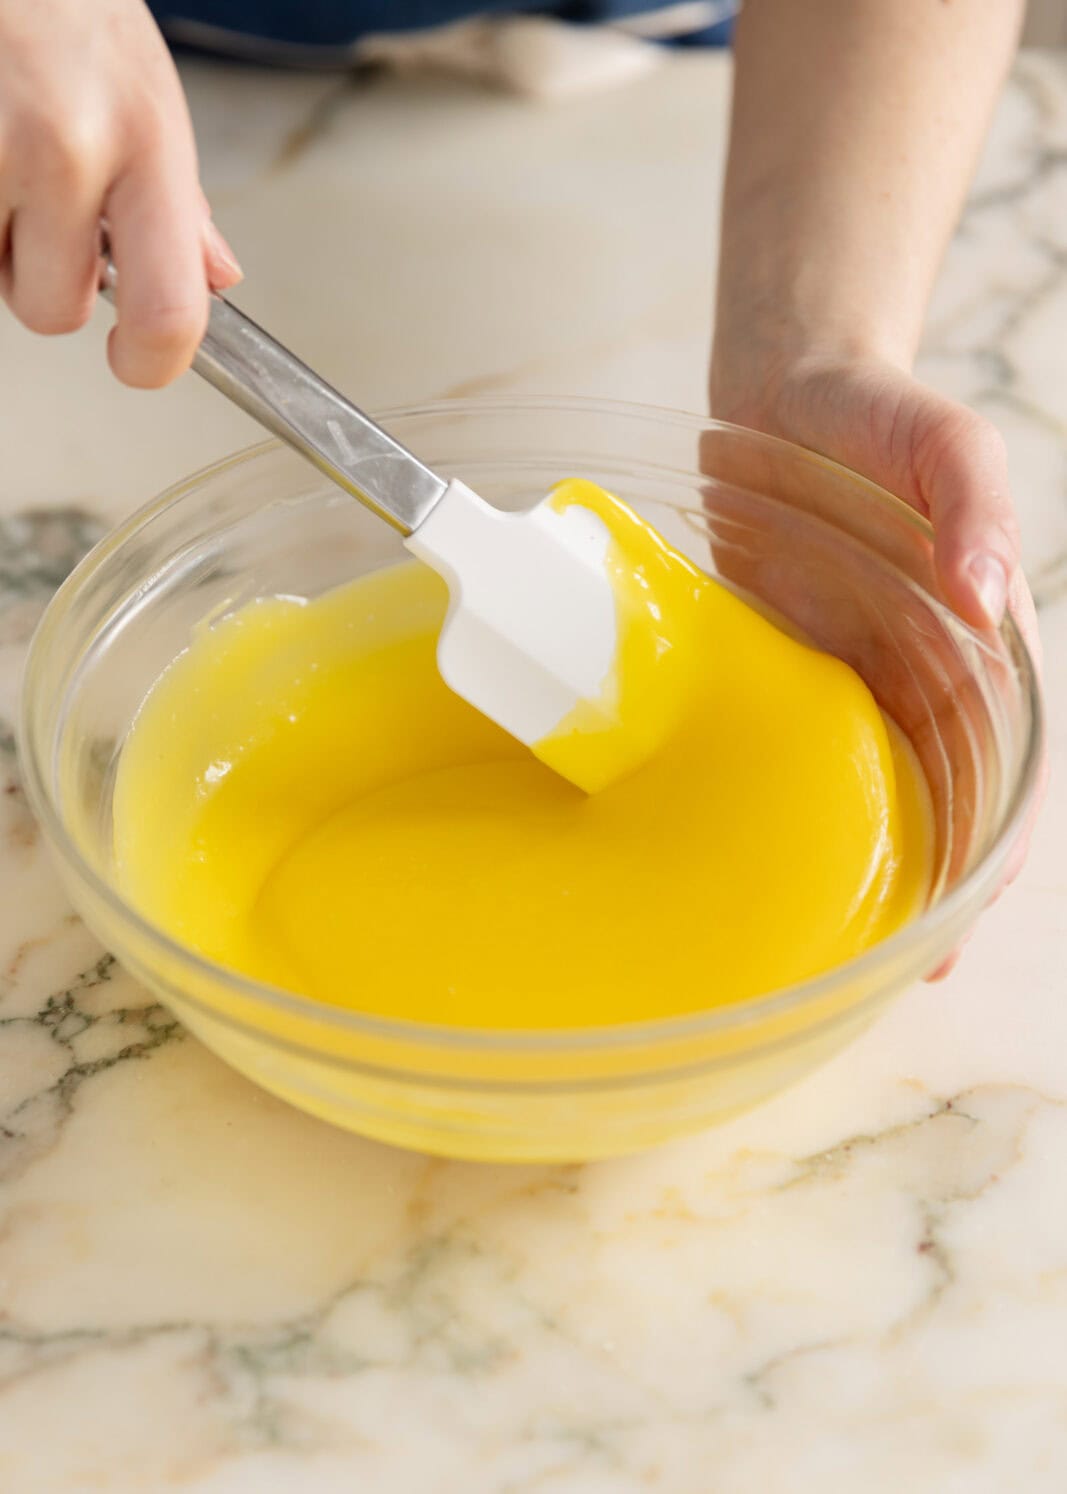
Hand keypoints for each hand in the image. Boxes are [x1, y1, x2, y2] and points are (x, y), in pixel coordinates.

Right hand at [0, 0, 241, 386]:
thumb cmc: (67, 9)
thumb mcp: (147, 95)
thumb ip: (176, 202)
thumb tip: (212, 279)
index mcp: (144, 143)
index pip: (167, 312)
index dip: (152, 363)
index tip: (137, 361)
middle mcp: (65, 149)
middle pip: (53, 311)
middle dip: (45, 276)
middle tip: (43, 204)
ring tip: (3, 156)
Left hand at [710, 351, 1046, 975]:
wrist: (787, 389)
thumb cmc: (879, 413)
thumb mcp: (947, 442)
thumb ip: (975, 510)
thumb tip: (988, 595)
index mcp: (974, 643)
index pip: (1003, 761)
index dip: (994, 839)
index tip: (969, 906)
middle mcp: (915, 675)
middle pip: (938, 797)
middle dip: (927, 880)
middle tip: (895, 962)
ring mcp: (847, 678)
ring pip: (866, 789)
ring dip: (859, 861)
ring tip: (829, 939)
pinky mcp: (780, 670)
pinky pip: (789, 748)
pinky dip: (787, 802)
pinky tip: (758, 850)